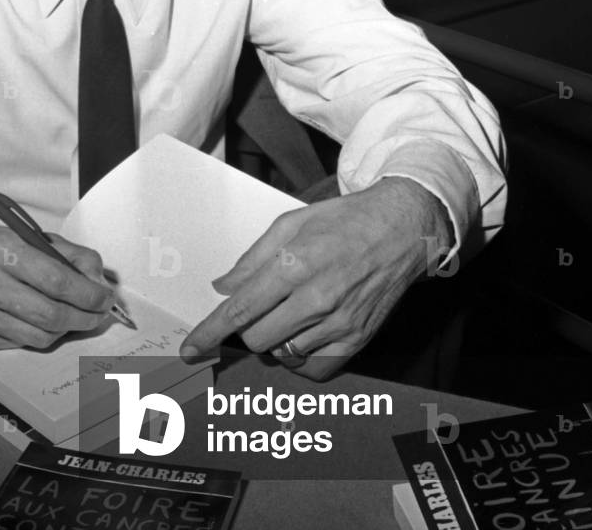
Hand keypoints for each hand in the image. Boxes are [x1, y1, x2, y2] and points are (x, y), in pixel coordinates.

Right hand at [0, 224, 114, 349]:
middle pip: (51, 314)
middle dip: (85, 316)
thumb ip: (68, 254)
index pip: (56, 280)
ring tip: (76, 315)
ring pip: (42, 335)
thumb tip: (99, 280)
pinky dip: (45, 334)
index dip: (88, 293)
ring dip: (68, 328)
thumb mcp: (26, 235)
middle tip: (99, 312)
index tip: (105, 297)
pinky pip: (26, 342)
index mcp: (0, 248)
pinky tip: (46, 319)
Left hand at [181, 177, 451, 379]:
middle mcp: (316, 299)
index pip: (241, 310)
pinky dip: (300, 356)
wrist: (401, 230)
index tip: (190, 349)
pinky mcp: (357, 340)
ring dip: (275, 338)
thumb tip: (222, 287)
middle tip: (261, 305)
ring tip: (290, 310)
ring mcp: (339, 324)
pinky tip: (303, 333)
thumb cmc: (341, 222)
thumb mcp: (290, 224)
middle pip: (257, 338)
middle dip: (248, 326)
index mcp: (294, 265)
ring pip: (283, 353)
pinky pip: (314, 368)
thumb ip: (252, 259)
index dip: (210, 333)